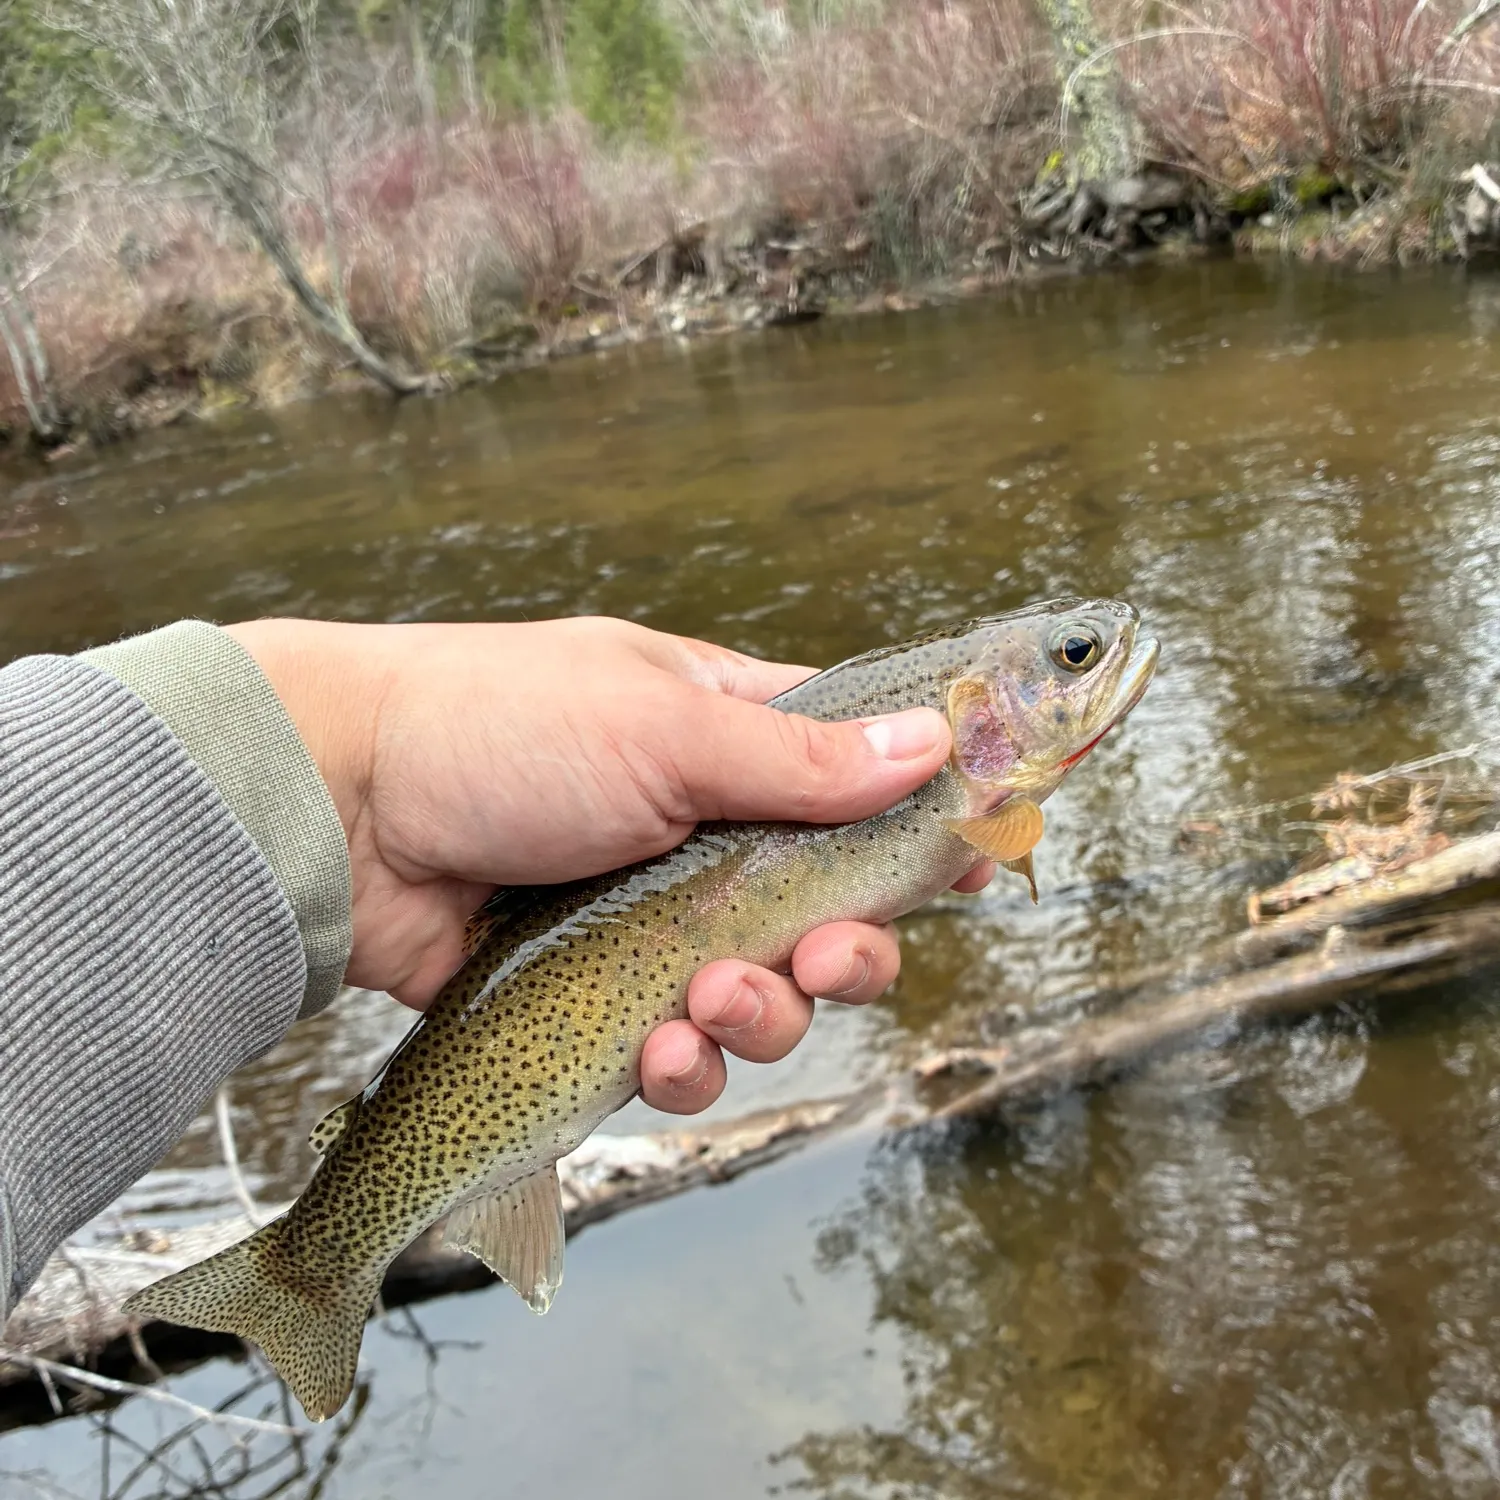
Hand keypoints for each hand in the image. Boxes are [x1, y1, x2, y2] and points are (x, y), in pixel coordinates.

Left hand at [226, 616, 992, 1114]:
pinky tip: (659, 1051)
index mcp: (730, 740)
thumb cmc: (499, 726)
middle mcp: (704, 836)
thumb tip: (933, 745)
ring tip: (707, 1004)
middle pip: (830, 916)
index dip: (920, 831)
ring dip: (762, 1017)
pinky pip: (679, 1052)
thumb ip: (801, 760)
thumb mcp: (663, 729)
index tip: (975, 874)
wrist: (343, 810)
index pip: (860, 784)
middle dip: (847, 954)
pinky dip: (685, 1065)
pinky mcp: (597, 997)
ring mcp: (651, 922)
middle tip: (830, 960)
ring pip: (765, 999)